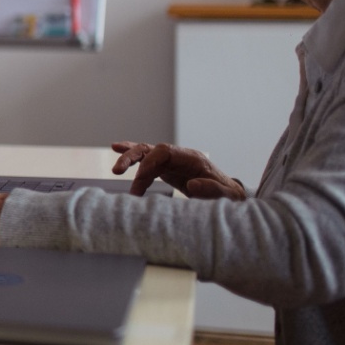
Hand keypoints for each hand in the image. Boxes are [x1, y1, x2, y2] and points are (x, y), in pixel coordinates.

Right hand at [111, 141, 244, 199]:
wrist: (229, 195)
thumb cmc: (227, 195)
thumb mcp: (225, 195)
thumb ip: (211, 189)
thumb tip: (192, 185)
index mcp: (192, 158)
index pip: (164, 152)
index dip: (149, 163)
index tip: (139, 179)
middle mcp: (178, 156)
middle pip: (150, 149)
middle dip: (132, 158)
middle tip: (117, 171)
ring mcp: (171, 162)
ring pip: (145, 153)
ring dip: (128, 159)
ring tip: (115, 170)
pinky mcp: (166, 169)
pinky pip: (146, 162)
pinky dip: (132, 160)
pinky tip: (116, 153)